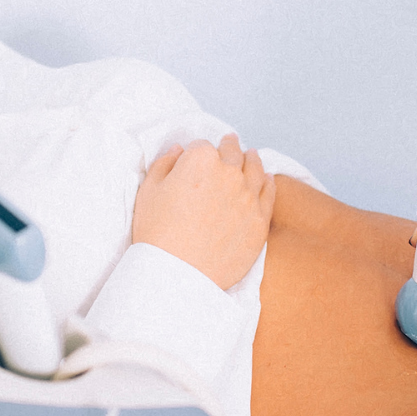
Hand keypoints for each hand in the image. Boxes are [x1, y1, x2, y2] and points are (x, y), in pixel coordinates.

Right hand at [133, 134, 277, 289]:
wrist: (177, 273)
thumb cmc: (156, 233)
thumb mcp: (148, 191)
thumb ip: (164, 163)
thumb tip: (179, 150)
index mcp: (200, 160)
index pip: (201, 146)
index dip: (196, 153)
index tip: (195, 159)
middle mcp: (229, 172)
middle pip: (232, 153)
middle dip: (228, 146)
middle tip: (229, 142)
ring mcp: (248, 197)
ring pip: (255, 169)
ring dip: (252, 159)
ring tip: (251, 155)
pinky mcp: (260, 220)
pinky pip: (269, 194)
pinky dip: (267, 183)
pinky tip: (266, 179)